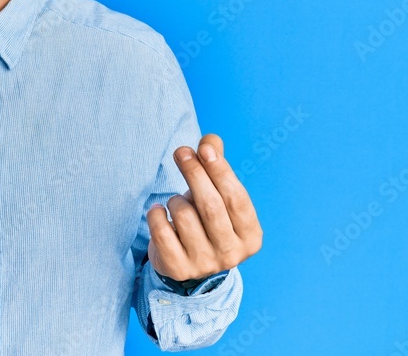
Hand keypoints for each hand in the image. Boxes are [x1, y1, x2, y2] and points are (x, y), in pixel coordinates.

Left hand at [146, 134, 261, 281]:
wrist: (188, 262)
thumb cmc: (206, 220)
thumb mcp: (217, 195)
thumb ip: (215, 165)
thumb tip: (211, 139)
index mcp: (250, 235)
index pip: (236, 198)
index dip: (220, 170)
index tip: (204, 147)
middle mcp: (231, 253)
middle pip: (211, 206)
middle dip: (194, 173)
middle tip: (181, 152)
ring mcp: (204, 264)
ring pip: (184, 216)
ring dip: (175, 200)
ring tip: (176, 203)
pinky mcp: (178, 269)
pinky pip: (161, 231)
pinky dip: (157, 215)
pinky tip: (160, 212)